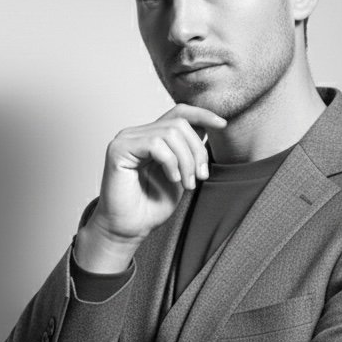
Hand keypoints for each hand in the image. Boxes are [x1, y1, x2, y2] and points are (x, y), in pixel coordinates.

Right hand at [74, 104, 226, 272]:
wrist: (129, 229)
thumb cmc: (151, 207)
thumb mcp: (181, 175)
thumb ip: (189, 153)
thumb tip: (207, 129)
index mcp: (152, 137)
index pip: (179, 112)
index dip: (202, 114)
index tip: (223, 124)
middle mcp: (138, 134)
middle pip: (179, 123)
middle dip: (197, 150)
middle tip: (201, 177)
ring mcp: (126, 139)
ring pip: (170, 133)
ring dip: (186, 161)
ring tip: (187, 184)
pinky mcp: (118, 149)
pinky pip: (155, 144)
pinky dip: (171, 163)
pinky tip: (172, 180)